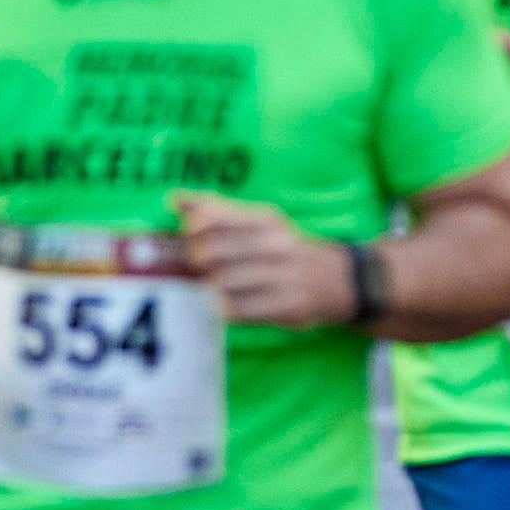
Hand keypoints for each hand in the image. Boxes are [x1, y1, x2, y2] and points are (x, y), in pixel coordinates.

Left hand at [174, 191, 351, 329]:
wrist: (336, 279)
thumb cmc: (281, 248)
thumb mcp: (257, 222)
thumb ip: (216, 209)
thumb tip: (174, 199)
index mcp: (265, 220)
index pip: (212, 217)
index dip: (191, 228)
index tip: (193, 235)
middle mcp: (275, 245)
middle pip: (209, 252)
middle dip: (196, 260)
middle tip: (201, 264)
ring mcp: (282, 277)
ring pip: (220, 283)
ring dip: (211, 285)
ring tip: (219, 282)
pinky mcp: (285, 306)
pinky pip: (237, 310)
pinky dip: (225, 307)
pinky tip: (231, 301)